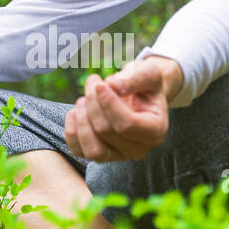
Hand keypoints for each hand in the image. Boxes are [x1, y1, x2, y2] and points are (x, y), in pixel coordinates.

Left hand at [64, 55, 183, 161]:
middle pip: (106, 131)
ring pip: (93, 150)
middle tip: (93, 81)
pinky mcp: (100, 156)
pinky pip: (78, 151)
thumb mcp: (148, 72)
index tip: (100, 84)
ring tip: (83, 99)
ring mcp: (119, 156)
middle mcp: (139, 149)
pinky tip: (75, 111)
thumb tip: (112, 85)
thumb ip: (135, 78)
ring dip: (81, 121)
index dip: (108, 103)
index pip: (127, 124)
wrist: (140, 95)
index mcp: (156, 130)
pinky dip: (72, 131)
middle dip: (93, 103)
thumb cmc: (145, 84)